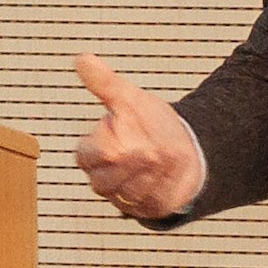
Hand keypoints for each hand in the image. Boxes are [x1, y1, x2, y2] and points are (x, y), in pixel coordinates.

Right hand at [73, 54, 206, 221]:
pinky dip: (166, 183)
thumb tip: (82, 59)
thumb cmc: (150, 122)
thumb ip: (104, 83)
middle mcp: (103, 179)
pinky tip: (173, 168)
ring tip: (164, 154)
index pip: (87, 155)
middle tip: (150, 146)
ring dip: (152, 171)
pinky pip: (152, 201)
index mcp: (92, 153)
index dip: (107, 143)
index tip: (126, 128)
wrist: (185, 145)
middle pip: (106, 178)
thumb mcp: (128, 98)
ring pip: (130, 191)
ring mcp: (123, 197)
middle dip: (133, 160)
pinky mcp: (145, 209)